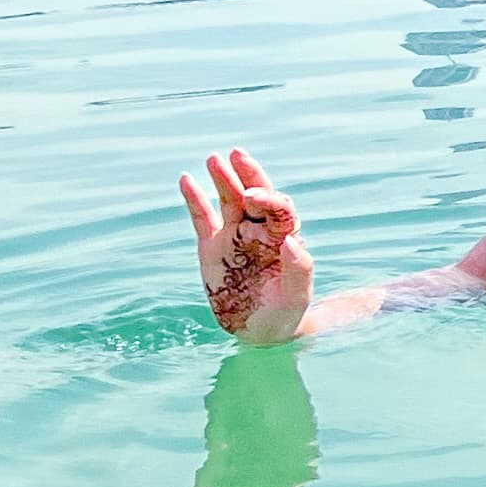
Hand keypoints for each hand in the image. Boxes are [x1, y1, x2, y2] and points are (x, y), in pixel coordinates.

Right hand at [178, 148, 314, 342]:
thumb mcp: (296, 298)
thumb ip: (299, 270)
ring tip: (213, 159)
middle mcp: (259, 230)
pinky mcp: (211, 247)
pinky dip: (194, 198)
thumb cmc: (285, 313)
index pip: (278, 209)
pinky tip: (186, 180)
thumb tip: (292, 241)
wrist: (260, 331)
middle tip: (237, 155)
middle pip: (254, 195)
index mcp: (283, 237)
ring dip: (222, 178)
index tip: (253, 196)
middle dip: (247, 174)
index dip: (268, 198)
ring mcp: (233, 236)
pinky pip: (202, 218)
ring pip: (228, 200)